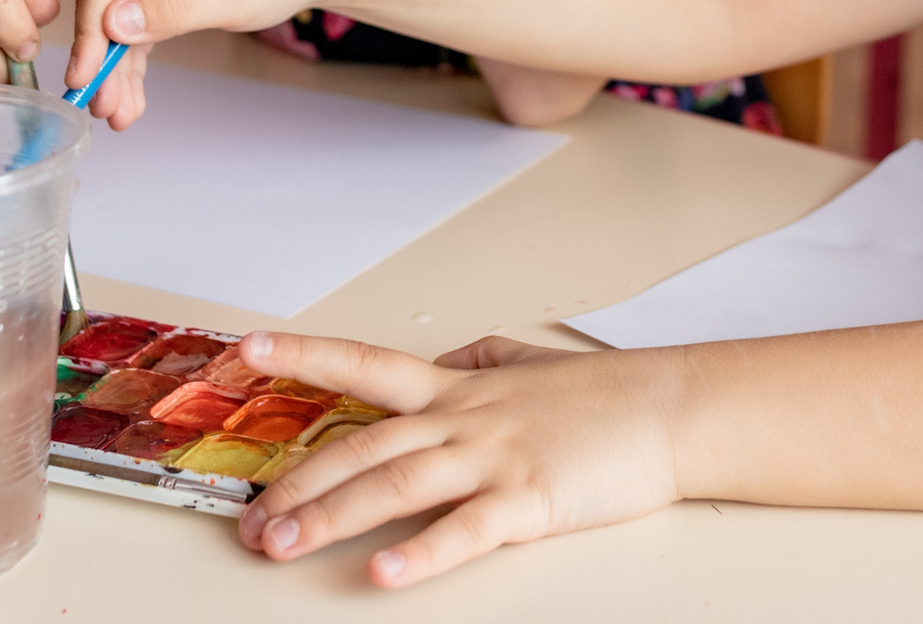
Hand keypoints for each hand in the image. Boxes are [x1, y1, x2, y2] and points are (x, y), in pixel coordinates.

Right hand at [69, 0, 336, 128]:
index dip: (90, 30)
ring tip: (118, 114)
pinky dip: (134, 60)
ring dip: (116, 66)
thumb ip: (174, 6)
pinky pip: (138, 25)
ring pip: (117, 19)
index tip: (83, 76)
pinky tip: (132, 98)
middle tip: (101, 105)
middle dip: (102, 56)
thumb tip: (111, 24)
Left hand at [234, 329, 685, 586]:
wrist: (675, 408)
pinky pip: (465, 529)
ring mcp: (495, 457)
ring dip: (330, 516)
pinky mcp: (530, 499)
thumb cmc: (609, 394)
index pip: (365, 364)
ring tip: (281, 545)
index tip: (247, 351)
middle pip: (363, 443)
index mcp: (460, 387)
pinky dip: (421, 551)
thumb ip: (482, 359)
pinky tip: (382, 572)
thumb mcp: (532, 362)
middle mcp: (465, 418)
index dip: (304, 355)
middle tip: (249, 521)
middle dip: (297, 483)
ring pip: (395, 482)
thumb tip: (448, 359)